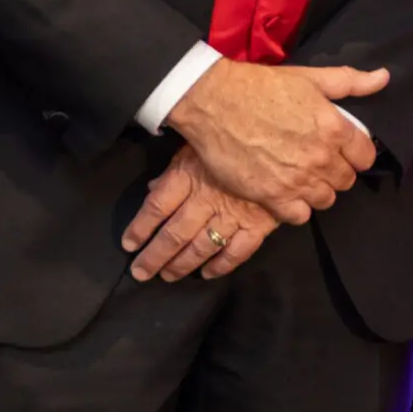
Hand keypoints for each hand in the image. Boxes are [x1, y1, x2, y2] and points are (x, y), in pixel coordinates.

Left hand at [121, 148, 281, 281]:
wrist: (283, 138)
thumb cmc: (235, 136)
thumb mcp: (197, 144)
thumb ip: (175, 169)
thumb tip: (153, 188)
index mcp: (189, 176)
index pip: (156, 207)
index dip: (140, 228)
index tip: (129, 244)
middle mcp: (207, 199)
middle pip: (174, 234)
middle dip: (155, 256)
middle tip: (141, 273)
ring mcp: (234, 214)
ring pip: (201, 246)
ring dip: (181, 264)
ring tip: (167, 276)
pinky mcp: (259, 223)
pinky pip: (237, 251)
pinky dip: (221, 265)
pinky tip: (207, 273)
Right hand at [164, 59, 385, 224]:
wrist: (214, 102)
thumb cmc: (263, 86)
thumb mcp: (311, 77)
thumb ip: (351, 82)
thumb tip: (384, 78)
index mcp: (335, 129)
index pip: (366, 157)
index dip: (357, 154)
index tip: (344, 151)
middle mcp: (321, 158)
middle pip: (346, 180)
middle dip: (337, 172)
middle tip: (319, 163)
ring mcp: (296, 180)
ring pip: (326, 200)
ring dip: (318, 191)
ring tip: (303, 178)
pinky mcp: (271, 196)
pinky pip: (299, 216)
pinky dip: (297, 208)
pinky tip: (287, 193)